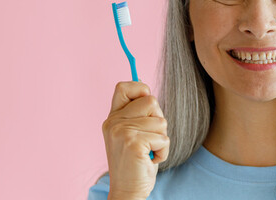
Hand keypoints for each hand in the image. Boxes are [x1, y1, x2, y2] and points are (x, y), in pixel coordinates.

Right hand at [102, 81, 168, 198]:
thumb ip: (136, 115)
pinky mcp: (134, 143)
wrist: (127, 191)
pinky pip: (164, 138)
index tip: (147, 104)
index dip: (140, 89)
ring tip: (149, 152)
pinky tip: (150, 160)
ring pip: (161, 121)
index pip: (123, 87)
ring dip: (162, 139)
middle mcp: (114, 122)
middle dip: (158, 120)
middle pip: (151, 101)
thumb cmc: (135, 164)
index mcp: (112, 118)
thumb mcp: (131, 135)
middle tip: (149, 139)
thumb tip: (147, 89)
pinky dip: (163, 151)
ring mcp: (122, 132)